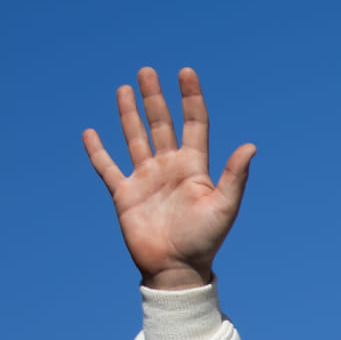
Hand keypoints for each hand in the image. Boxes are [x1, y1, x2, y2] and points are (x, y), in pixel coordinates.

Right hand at [82, 66, 254, 288]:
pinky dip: (97, 151)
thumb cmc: (204, 240)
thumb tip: (250, 147)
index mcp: (194, 168)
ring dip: (129, 114)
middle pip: (161, 124)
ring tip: (124, 88)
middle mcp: (169, 168)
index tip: (185, 72)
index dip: (190, 98)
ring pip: (135, 138)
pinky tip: (90, 132)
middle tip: (147, 71)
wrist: (176, 269)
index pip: (194, 124)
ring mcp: (146, 179)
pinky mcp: (124, 194)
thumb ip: (234, 176)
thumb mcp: (224, 207)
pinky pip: (107, 167)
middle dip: (154, 98)